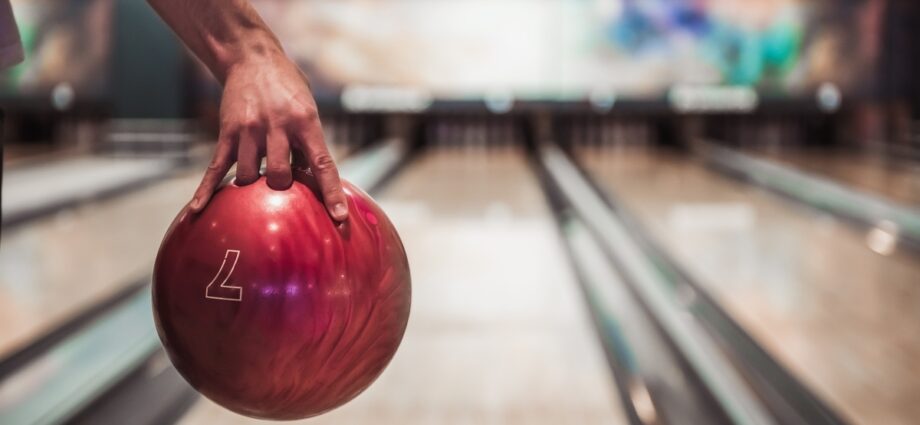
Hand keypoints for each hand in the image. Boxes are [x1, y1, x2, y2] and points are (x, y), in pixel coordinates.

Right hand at [189, 54, 347, 220]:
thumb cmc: (287, 88)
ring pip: (249, 177)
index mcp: (305, 121)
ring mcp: (249, 130)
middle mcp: (277, 126)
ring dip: (254, 186)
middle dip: (283, 188)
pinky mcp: (227, 132)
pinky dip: (207, 190)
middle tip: (283, 183)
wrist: (252, 58)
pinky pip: (217, 167)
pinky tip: (196, 210)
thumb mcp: (308, 109)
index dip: (331, 192)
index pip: (322, 163)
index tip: (339, 216)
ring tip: (257, 180)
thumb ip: (310, 143)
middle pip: (280, 176)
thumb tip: (313, 181)